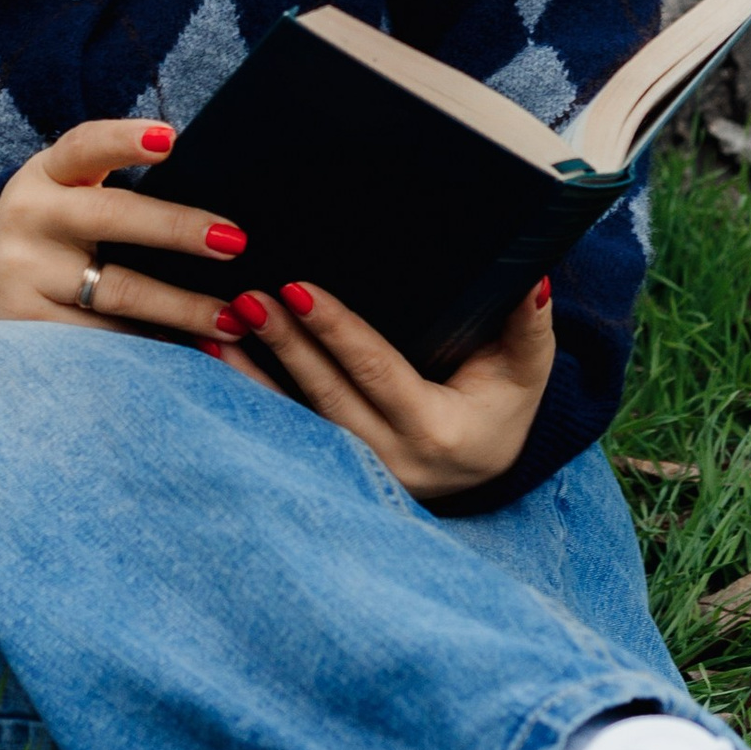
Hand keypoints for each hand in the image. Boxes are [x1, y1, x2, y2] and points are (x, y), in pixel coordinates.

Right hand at [0, 118, 243, 339]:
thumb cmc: (67, 228)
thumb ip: (127, 190)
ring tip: (231, 319)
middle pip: (109, 217)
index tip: (170, 139)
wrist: (2, 279)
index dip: (124, 141)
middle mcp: (27, 218)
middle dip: (176, 227)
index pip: (85, 147)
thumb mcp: (76, 195)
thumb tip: (215, 215)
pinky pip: (102, 340)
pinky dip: (150, 348)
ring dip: (181, 307)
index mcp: (46, 175)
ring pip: (116, 291)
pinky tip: (188, 356)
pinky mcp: (27, 327)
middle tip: (234, 242)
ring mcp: (21, 275)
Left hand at [210, 271, 555, 502]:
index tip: (298, 289)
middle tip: (247, 295)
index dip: (337, 333)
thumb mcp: (527, 368)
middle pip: (327, 396)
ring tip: (220, 324)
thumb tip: (533, 276)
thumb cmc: (504, 403)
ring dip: (253, 372)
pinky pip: (285, 431)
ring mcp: (358, 473)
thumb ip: (530, 324)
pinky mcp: (332, 470)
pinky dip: (250, 395)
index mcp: (438, 433)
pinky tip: (217, 358)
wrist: (485, 465)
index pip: (378, 373)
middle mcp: (392, 461)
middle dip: (285, 343)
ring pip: (296, 420)